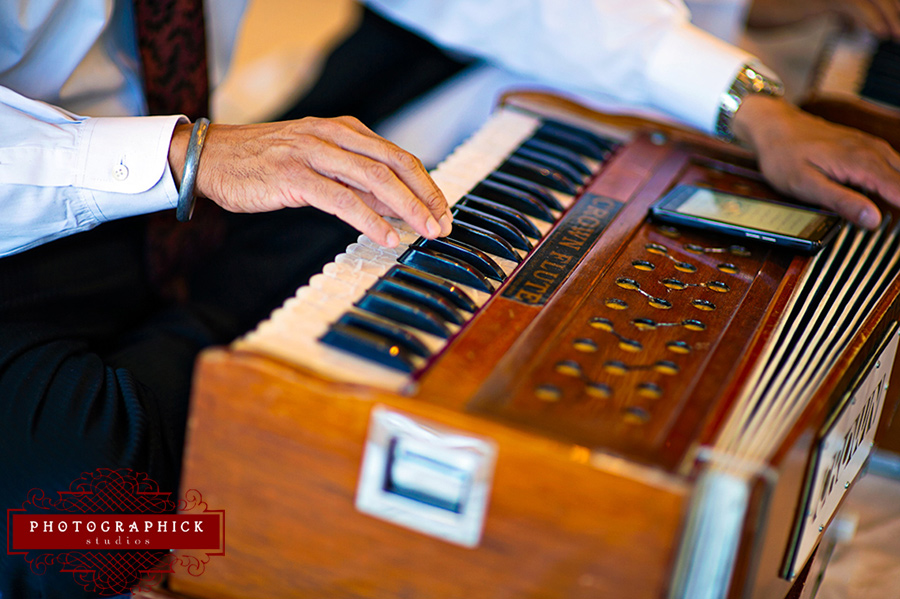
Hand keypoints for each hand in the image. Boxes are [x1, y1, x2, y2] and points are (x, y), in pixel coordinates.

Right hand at [168, 116, 451, 247]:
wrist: (211, 157)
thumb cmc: (265, 164)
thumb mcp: (317, 164)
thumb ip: (355, 181)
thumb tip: (396, 206)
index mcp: (342, 129)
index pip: (397, 155)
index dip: (425, 184)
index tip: (442, 211)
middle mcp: (332, 134)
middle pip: (394, 163)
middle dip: (425, 196)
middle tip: (442, 224)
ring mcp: (312, 152)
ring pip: (373, 178)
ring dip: (406, 207)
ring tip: (424, 231)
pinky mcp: (293, 176)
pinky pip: (340, 198)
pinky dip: (368, 218)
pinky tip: (385, 236)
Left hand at [732, 95, 899, 227]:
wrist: (775, 127)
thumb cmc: (785, 156)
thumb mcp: (807, 186)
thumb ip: (842, 202)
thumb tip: (873, 219)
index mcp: (862, 163)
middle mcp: (872, 152)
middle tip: (897, 226)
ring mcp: (870, 147)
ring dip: (898, 192)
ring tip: (896, 210)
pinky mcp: (865, 146)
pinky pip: (893, 163)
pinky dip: (896, 180)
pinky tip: (891, 192)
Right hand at [748, 0, 899, 38]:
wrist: (758, 8)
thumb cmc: (784, 9)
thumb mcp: (819, 10)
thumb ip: (841, 16)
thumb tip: (856, 29)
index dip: (892, 10)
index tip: (897, 27)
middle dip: (895, 14)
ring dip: (890, 18)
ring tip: (896, 36)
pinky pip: (856, 6)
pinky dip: (872, 19)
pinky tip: (879, 34)